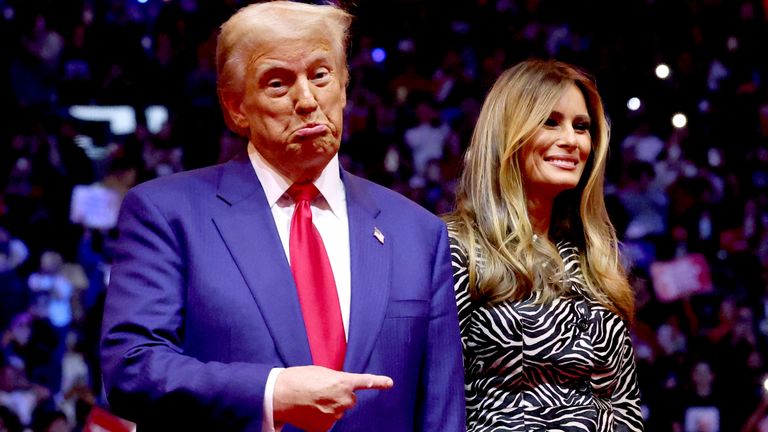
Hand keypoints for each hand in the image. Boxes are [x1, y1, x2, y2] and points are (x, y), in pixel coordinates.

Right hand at [273, 365, 392, 431]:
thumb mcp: (322, 372)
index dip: (379, 382)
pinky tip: (310, 411)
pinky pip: (328, 422)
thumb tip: (340, 388)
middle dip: (339, 396)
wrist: (280, 394)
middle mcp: (343, 400)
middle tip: (322, 391)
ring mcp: (335, 416)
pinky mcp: (325, 428)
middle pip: (349, 400)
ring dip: (329, 407)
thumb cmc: (299, 379)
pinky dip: (321, 418)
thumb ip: (337, 380)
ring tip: (312, 400)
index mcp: (343, 382)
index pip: (365, 382)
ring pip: (338, 411)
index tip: (389, 383)